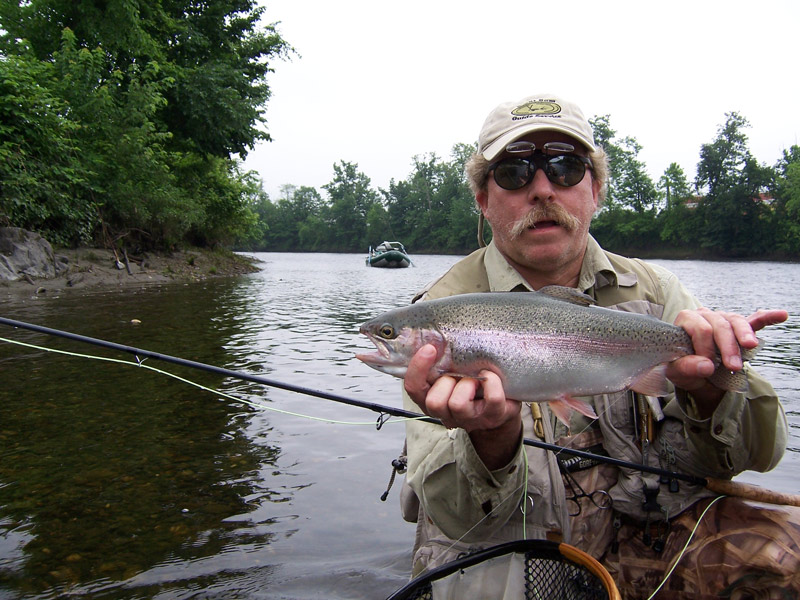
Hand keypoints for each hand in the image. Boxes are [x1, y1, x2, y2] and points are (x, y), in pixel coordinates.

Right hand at [404, 344, 521, 468]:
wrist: (501, 402)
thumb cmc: (472, 382)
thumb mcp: (450, 370)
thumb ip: (439, 361)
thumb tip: (431, 336)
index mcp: (432, 398)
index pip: (414, 388)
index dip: (418, 368)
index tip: (429, 348)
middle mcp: (447, 413)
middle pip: (433, 402)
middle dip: (445, 382)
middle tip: (456, 374)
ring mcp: (470, 418)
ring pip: (457, 404)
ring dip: (467, 383)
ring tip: (475, 378)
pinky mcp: (492, 416)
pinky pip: (492, 398)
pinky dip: (492, 381)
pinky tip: (490, 376)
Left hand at [666, 307, 787, 412]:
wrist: (695, 375)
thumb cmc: (682, 369)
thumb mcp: (677, 372)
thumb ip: (686, 368)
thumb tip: (706, 365)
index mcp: (686, 321)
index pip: (700, 328)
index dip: (706, 347)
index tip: (708, 366)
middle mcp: (705, 316)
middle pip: (720, 324)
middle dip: (728, 346)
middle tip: (733, 367)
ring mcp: (723, 320)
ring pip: (736, 321)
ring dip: (745, 336)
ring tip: (750, 346)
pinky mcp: (738, 329)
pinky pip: (755, 320)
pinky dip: (768, 318)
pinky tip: (780, 315)